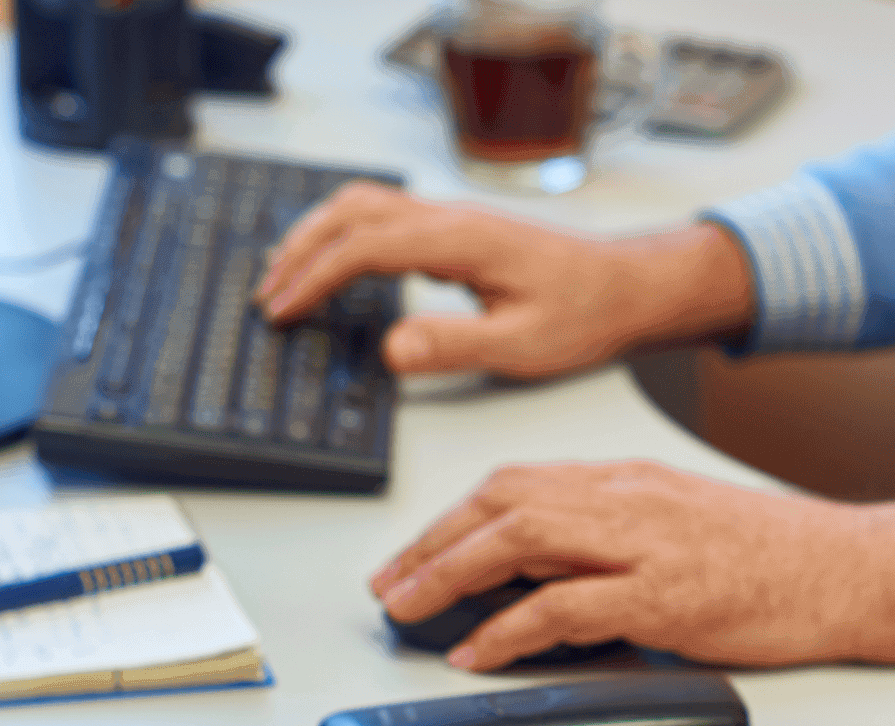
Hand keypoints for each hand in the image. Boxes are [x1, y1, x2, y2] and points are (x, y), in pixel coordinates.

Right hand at [255, 182, 753, 379]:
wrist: (626, 287)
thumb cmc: (585, 312)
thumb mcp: (524, 345)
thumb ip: (455, 346)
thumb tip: (394, 350)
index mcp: (462, 240)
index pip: (365, 246)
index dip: (315, 277)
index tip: (284, 310)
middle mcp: (451, 219)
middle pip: (352, 212)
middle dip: (300, 251)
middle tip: (268, 297)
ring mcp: (452, 220)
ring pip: (364, 205)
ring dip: (316, 235)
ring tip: (283, 277)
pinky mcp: (455, 231)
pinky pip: (383, 216)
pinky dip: (342, 234)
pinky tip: (333, 263)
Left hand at [370, 461, 894, 669]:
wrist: (848, 569)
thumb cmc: (772, 553)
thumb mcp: (678, 518)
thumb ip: (609, 530)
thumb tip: (537, 567)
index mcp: (626, 478)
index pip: (515, 481)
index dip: (451, 517)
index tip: (413, 552)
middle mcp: (626, 499)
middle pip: (501, 502)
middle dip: (431, 542)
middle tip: (390, 584)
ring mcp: (644, 544)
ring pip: (520, 539)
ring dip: (450, 574)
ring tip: (410, 609)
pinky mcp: (664, 595)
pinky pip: (565, 606)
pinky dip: (508, 629)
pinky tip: (477, 650)